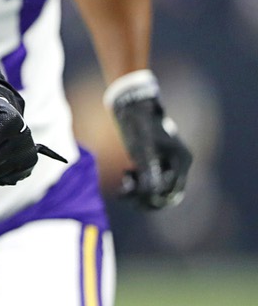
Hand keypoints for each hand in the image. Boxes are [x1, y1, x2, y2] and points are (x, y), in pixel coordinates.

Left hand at [107, 71, 191, 208]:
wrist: (133, 106)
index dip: (155, 198)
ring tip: (125, 179)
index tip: (135, 199)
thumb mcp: (142, 148)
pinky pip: (153, 180)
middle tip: (125, 193)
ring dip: (142, 190)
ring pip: (159, 188)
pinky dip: (140, 182)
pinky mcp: (159, 161)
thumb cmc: (139, 124)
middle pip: (167, 192)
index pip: (173, 190)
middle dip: (147, 196)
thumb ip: (148, 170)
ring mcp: (170, 163)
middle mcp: (180, 163)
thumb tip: (151, 193)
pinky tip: (127, 174)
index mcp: (182, 160)